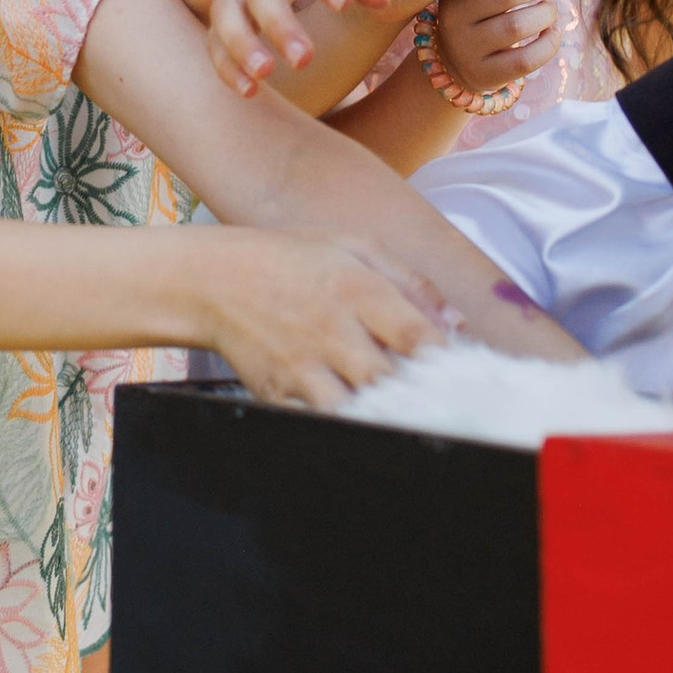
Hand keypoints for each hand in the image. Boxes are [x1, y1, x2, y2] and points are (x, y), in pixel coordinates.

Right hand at [193, 0, 394, 92]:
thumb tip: (379, 1)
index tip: (343, 3)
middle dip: (279, 23)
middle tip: (303, 59)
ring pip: (228, 11)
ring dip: (242, 43)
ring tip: (264, 73)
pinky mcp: (223, 11)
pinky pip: (215, 37)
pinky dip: (227, 65)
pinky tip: (249, 91)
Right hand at [196, 228, 441, 411]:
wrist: (211, 281)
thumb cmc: (288, 260)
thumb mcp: (351, 247)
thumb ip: (409, 281)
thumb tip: (456, 321)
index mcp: (355, 289)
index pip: (416, 336)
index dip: (445, 361)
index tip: (461, 372)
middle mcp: (331, 331)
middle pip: (391, 381)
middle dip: (419, 395)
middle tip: (439, 402)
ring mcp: (303, 367)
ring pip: (357, 411)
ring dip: (382, 415)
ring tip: (400, 415)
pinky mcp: (279, 394)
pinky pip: (320, 423)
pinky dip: (345, 426)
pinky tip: (360, 418)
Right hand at [429, 0, 566, 99]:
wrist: (451, 65)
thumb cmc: (472, 10)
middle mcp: (455, 17)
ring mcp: (468, 48)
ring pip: (517, 26)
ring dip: (546, 13)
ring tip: (549, 8)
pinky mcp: (486, 74)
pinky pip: (526, 59)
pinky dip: (548, 43)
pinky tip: (550, 32)